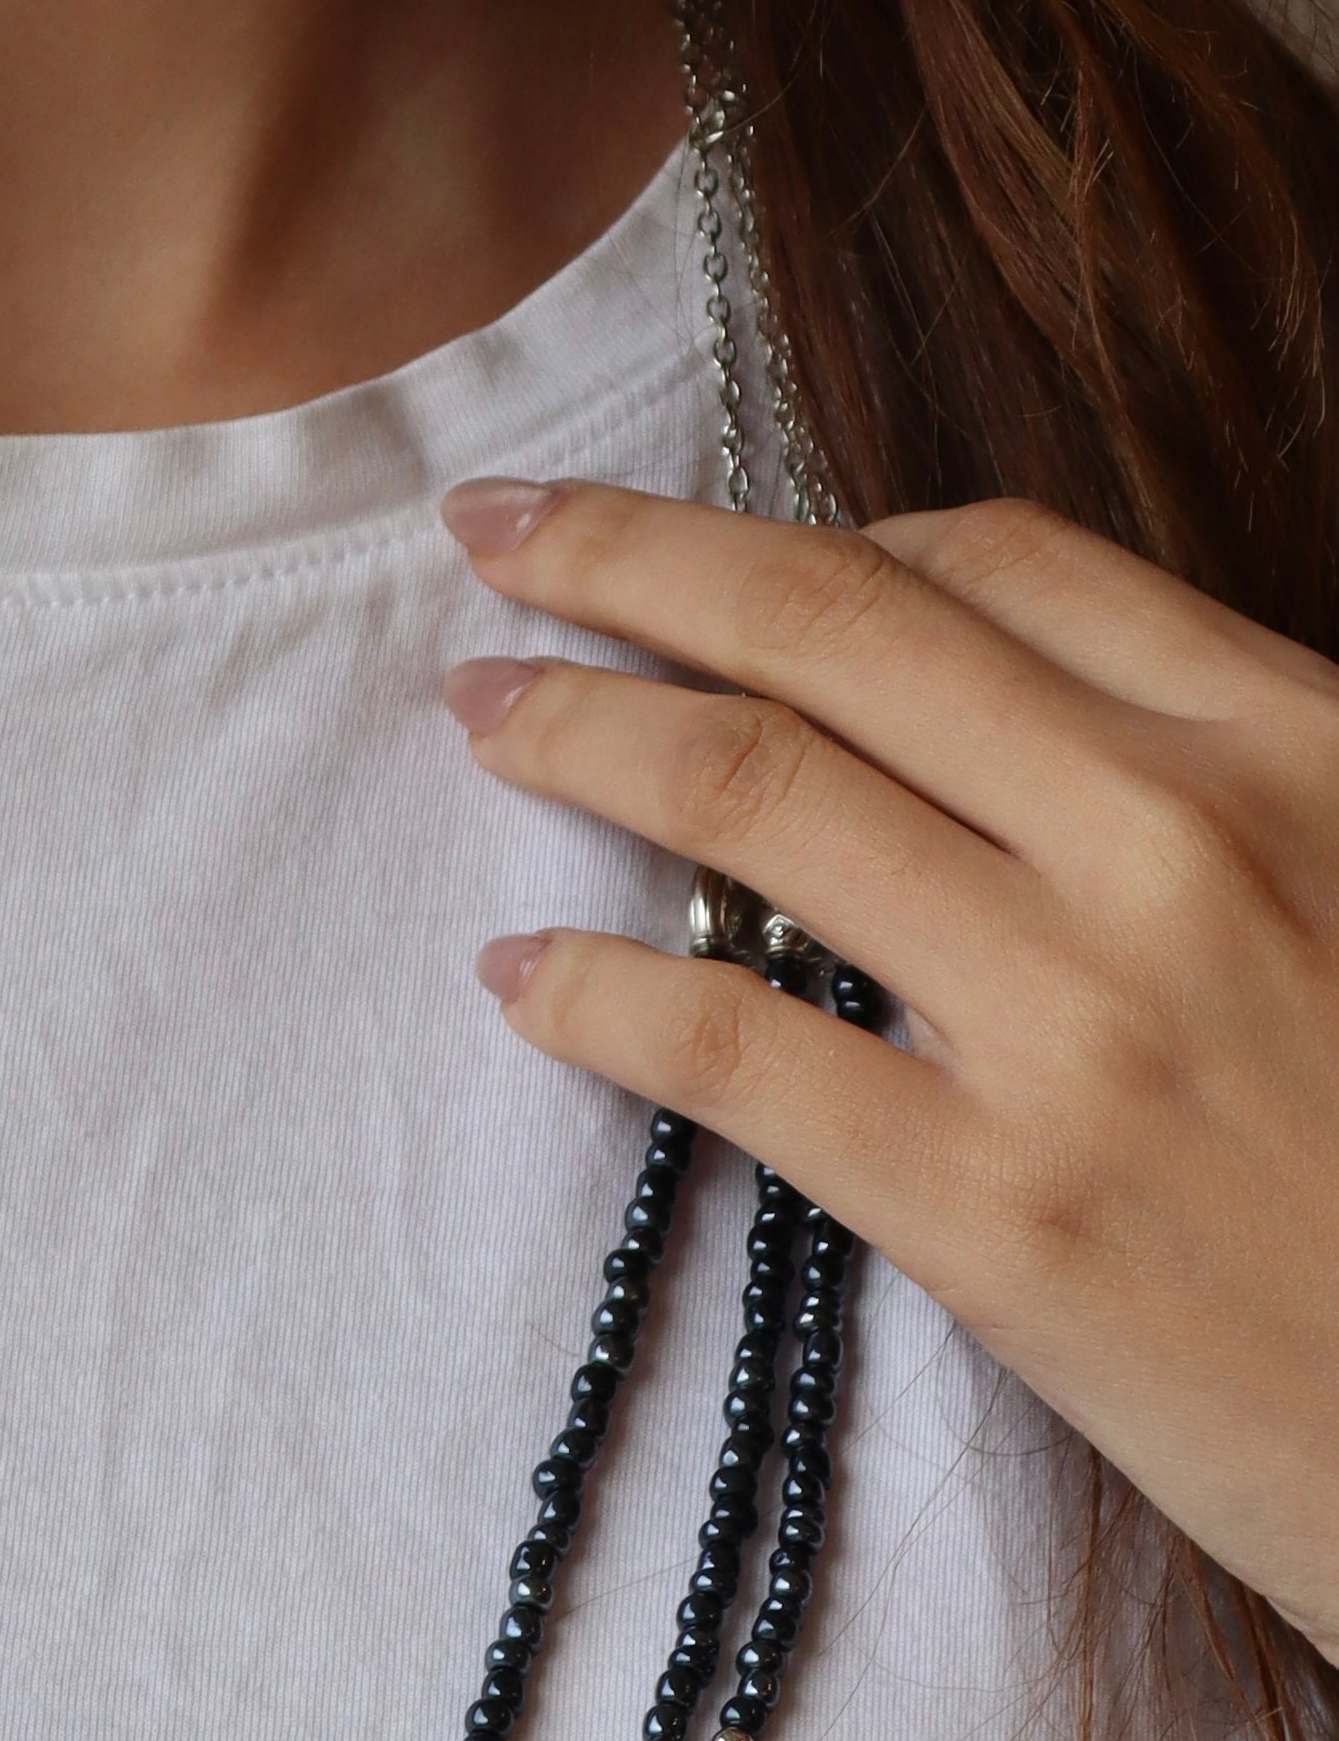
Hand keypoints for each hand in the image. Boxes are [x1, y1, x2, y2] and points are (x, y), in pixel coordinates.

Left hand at [439, 476, 1338, 1666]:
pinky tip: (514, 975)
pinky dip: (593, 994)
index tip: (706, 553)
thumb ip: (1225, 799)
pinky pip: (736, 1048)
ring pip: (756, 796)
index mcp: (1293, 746)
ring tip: (482, 705)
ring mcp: (1075, 1024)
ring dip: (579, 727)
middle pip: (837, 632)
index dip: (811, 537)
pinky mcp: (992, 1208)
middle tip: (497, 531)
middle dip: (632, 558)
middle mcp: (1174, 844)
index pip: (998, 567)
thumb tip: (1009, 737)